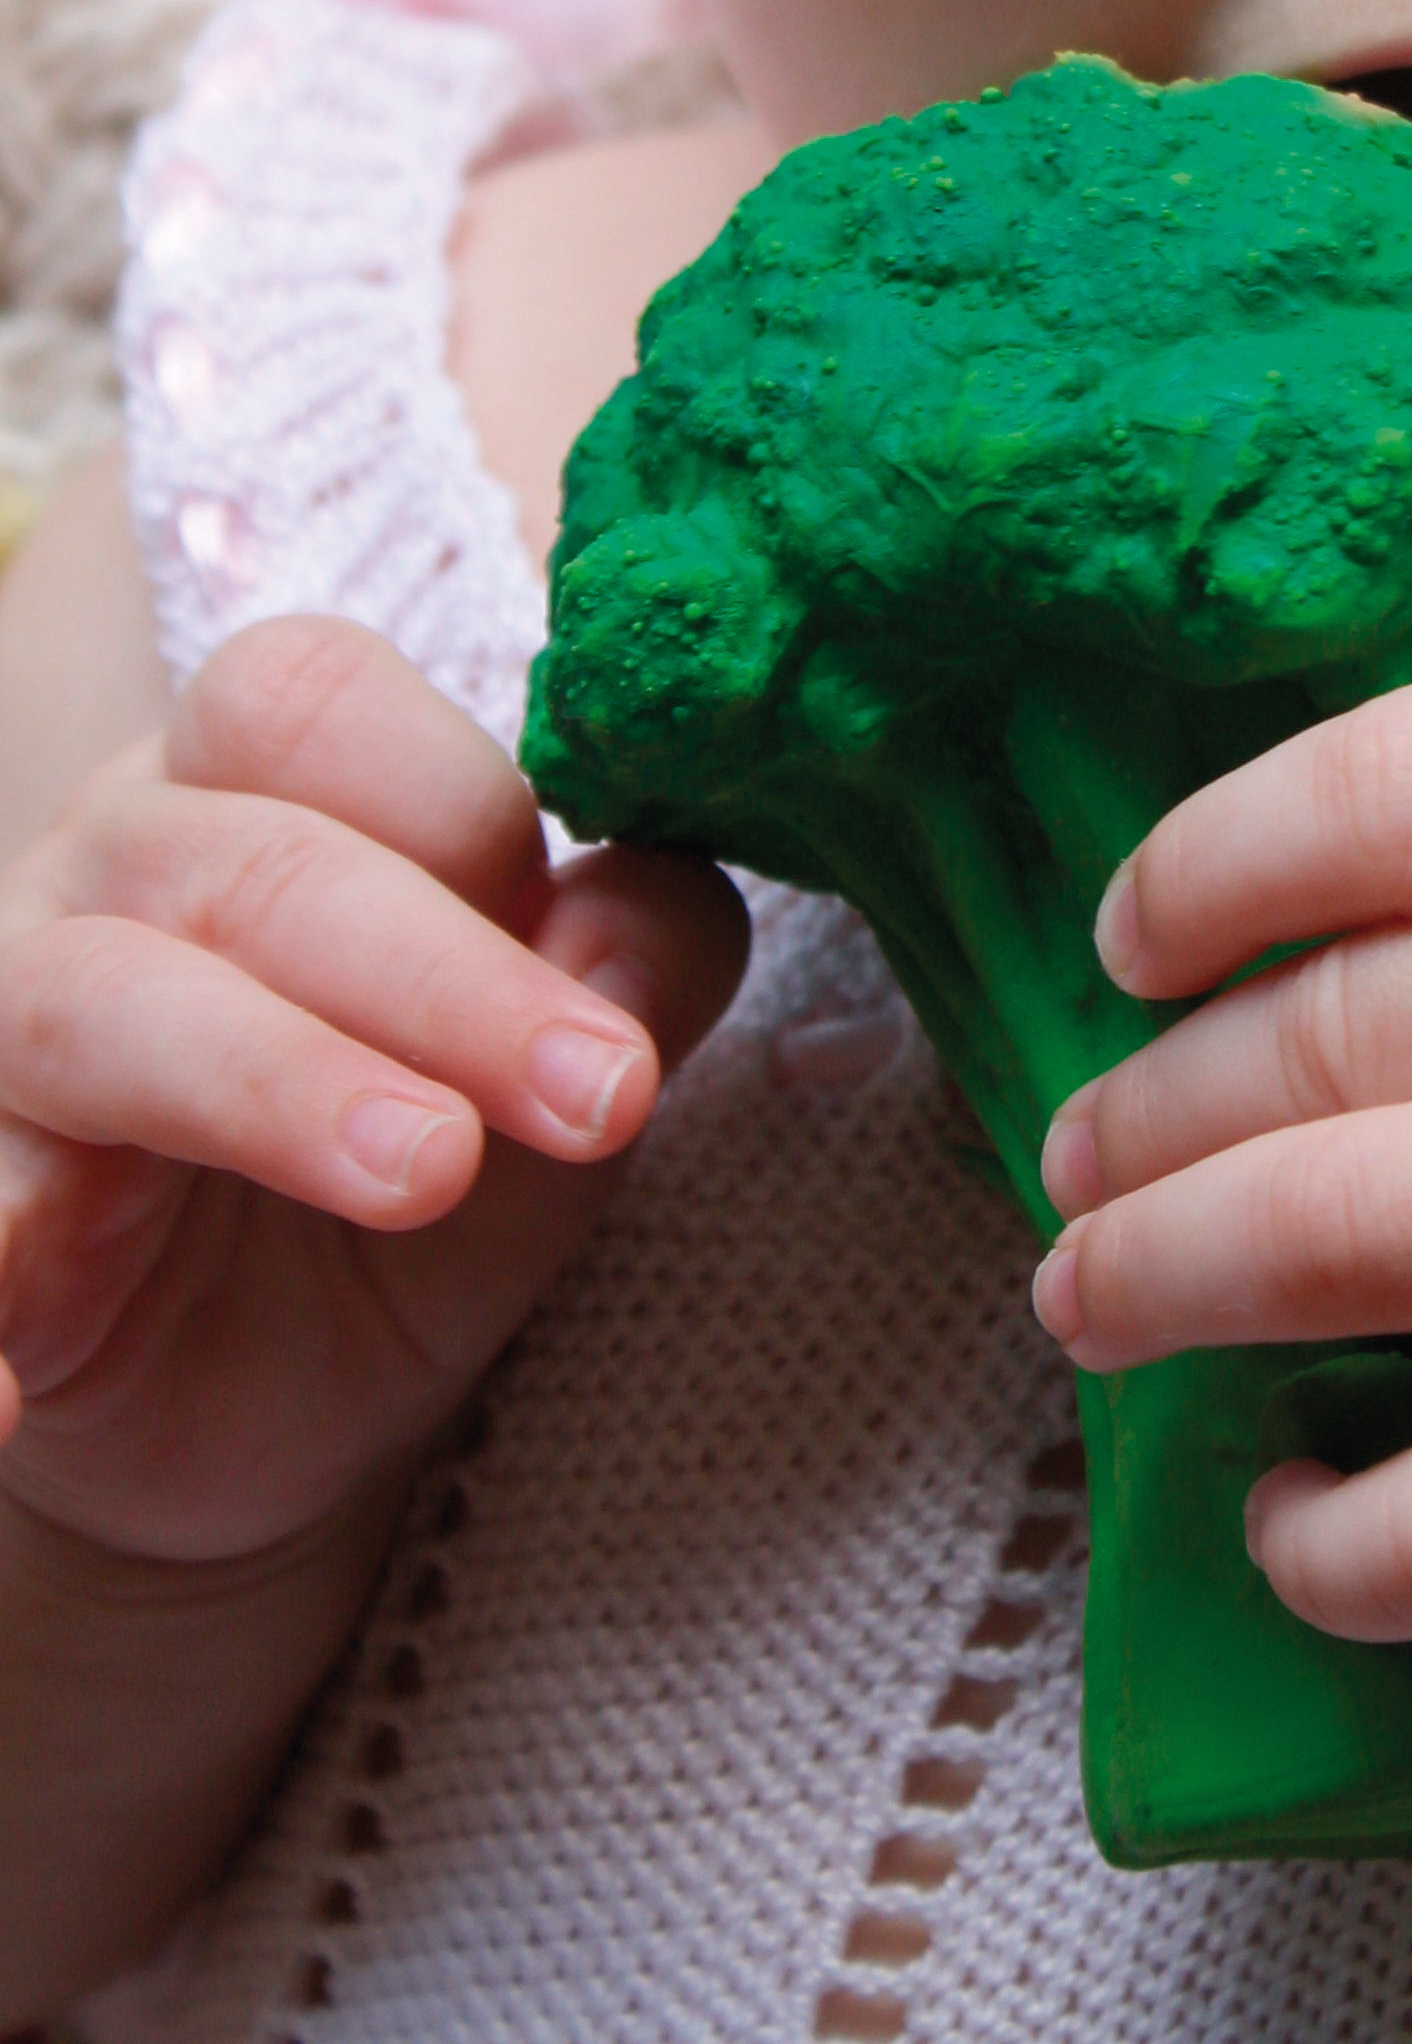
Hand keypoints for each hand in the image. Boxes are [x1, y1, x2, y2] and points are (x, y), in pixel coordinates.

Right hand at [0, 613, 745, 1568]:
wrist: (257, 1411)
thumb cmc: (410, 1171)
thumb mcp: (557, 1078)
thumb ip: (629, 965)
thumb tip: (645, 931)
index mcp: (256, 780)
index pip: (319, 703)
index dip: (472, 806)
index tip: (605, 979)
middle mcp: (113, 867)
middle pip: (250, 860)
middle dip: (444, 975)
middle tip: (595, 1098)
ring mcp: (13, 1019)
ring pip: (103, 1001)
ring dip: (275, 1082)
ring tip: (427, 1174)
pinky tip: (29, 1391)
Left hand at [1031, 586, 1411, 1641]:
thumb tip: (1405, 723)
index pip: (1381, 790)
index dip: (1207, 861)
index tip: (1130, 932)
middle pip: (1331, 1029)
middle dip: (1146, 1102)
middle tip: (1071, 1147)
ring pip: (1350, 1242)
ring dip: (1164, 1277)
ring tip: (1085, 1297)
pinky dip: (1347, 1535)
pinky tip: (1276, 1514)